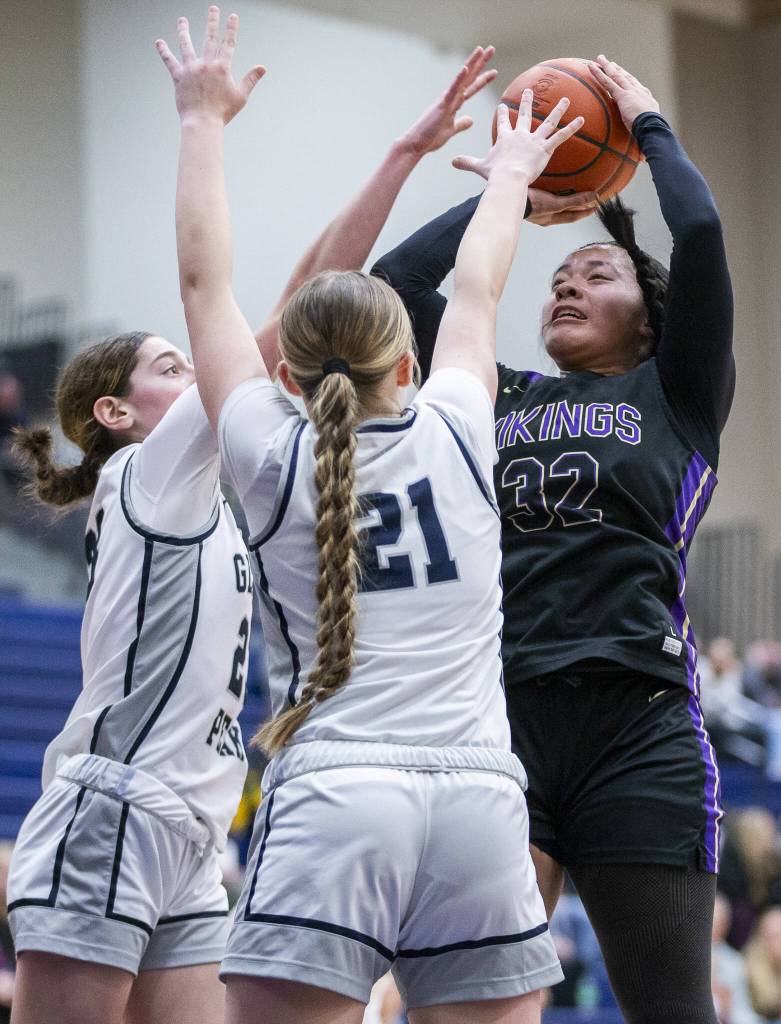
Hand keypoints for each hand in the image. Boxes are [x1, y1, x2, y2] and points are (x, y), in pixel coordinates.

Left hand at [156, 5, 265, 124]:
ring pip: (186, 44)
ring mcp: (191, 69)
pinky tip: (159, 42)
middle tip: (213, 8)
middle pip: (209, 38)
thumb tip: (262, 68)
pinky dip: (164, 51)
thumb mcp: (241, 96)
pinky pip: (170, 61)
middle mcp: (206, 64)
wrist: (203, 123)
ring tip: (182, 20)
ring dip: (184, 30)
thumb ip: (251, 79)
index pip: (229, 44)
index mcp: (222, 68)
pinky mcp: (179, 76)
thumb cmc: (223, 113)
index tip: (233, 16)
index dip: (232, 29)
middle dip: (212, 21)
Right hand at [399, 45, 496, 155]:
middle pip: (469, 77)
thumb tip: (471, 120)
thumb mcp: (451, 130)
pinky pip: (452, 90)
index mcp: (454, 103)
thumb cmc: (430, 138)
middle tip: (491, 49)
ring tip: (481, 49)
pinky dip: (459, 79)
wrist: (416, 144)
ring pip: (463, 79)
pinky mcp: (442, 105)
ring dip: (472, 63)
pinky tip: (466, 68)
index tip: (494, 71)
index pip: (471, 88)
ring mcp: (447, 99)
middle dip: (481, 63)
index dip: (482, 79)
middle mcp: (451, 97)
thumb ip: (461, 124)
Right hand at [452, 90, 583, 184]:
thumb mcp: (479, 167)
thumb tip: (452, 162)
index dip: (502, 114)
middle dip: (526, 101)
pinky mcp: (545, 148)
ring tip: (566, 99)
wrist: (507, 178)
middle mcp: (520, 134)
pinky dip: (572, 127)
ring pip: (548, 121)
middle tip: (529, 91)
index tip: (502, 106)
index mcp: (504, 138)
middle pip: (524, 114)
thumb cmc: (494, 175)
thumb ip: (466, 162)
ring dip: (558, 109)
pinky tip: (581, 119)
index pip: (503, 122)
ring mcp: (534, 140)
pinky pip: (561, 136)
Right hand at [527, 188, 597, 225]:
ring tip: (573, 193)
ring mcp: (537, 209)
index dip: (584, 213)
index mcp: (551, 219)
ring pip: (556, 205)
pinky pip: (547, 197)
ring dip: (566, 200)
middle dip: (577, 207)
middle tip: (589, 201)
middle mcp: (545, 216)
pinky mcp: (530, 200)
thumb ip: (573, 201)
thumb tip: (593, 198)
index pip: (572, 217)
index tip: (595, 207)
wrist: (511, 198)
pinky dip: (554, 193)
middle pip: (565, 211)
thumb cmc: (532, 204)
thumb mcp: (555, 204)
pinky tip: (554, 186)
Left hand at [588, 55, 659, 131]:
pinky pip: (607, 82)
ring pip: (615, 76)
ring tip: (599, 59)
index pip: (634, 85)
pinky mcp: (622, 95)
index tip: (621, 73)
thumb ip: (639, 128)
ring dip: (606, 66)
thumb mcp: (646, 127)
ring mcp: (630, 91)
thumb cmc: (652, 132)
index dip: (627, 78)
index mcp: (645, 97)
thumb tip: (639, 142)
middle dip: (616, 69)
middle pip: (625, 77)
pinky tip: (591, 67)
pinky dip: (598, 74)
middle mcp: (638, 91)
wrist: (653, 127)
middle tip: (609, 62)